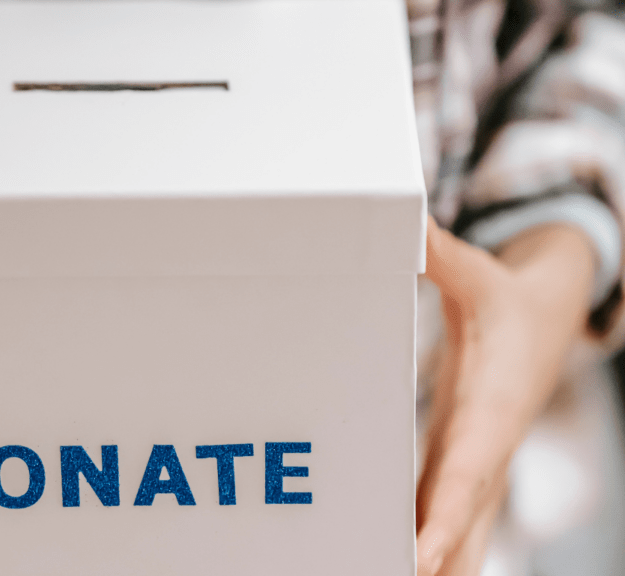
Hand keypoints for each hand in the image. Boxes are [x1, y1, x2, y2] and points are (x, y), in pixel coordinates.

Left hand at [416, 217, 595, 574]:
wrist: (549, 318)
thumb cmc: (510, 301)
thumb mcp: (479, 274)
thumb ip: (439, 253)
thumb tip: (406, 222)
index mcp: (491, 408)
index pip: (465, 472)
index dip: (445, 515)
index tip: (420, 552)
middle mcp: (487, 447)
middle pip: (463, 520)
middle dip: (438, 560)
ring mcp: (481, 464)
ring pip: (466, 532)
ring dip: (440, 564)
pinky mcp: (469, 468)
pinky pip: (455, 521)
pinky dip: (441, 554)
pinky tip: (411, 573)